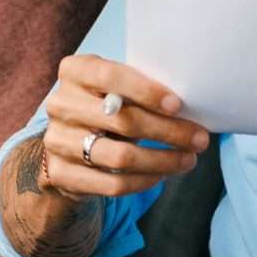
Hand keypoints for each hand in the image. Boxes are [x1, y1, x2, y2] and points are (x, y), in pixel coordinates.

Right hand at [35, 55, 213, 201]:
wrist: (66, 145)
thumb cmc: (105, 107)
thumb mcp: (115, 87)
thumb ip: (139, 89)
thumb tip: (191, 104)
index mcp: (74, 72)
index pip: (109, 76)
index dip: (145, 90)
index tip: (177, 105)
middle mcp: (60, 104)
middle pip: (122, 120)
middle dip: (168, 131)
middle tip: (200, 139)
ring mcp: (57, 140)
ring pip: (120, 156)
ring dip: (162, 160)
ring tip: (188, 159)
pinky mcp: (61, 173)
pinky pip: (112, 184)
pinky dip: (144, 181)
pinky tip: (162, 174)